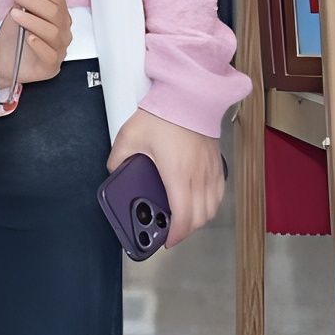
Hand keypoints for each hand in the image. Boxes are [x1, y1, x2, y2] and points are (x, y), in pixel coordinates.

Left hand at [0, 0, 72, 97]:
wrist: (2, 60)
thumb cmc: (13, 37)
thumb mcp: (16, 13)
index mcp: (59, 17)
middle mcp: (63, 32)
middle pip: (56, 13)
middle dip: (33, 1)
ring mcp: (59, 50)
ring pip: (53, 33)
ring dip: (33, 21)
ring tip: (15, 15)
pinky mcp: (51, 66)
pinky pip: (50, 54)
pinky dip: (39, 45)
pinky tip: (29, 38)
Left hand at [111, 107, 224, 243]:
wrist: (190, 94)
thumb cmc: (164, 113)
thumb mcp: (130, 136)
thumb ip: (119, 158)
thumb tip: (115, 170)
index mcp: (177, 173)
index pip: (183, 216)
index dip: (176, 234)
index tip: (167, 241)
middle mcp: (198, 175)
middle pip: (200, 217)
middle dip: (186, 231)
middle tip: (172, 232)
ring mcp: (210, 169)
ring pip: (213, 206)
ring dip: (200, 218)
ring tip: (184, 219)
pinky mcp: (217, 162)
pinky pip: (219, 191)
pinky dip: (211, 203)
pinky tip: (199, 201)